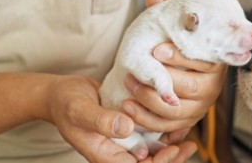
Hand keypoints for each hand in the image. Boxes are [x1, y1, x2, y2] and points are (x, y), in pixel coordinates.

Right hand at [45, 74, 195, 162]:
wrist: (62, 94)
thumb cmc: (67, 103)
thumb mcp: (79, 110)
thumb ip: (100, 120)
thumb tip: (126, 128)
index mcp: (104, 154)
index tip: (171, 150)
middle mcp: (116, 151)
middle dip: (170, 159)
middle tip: (189, 147)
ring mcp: (122, 140)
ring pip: (151, 151)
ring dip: (170, 147)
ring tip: (188, 139)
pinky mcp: (127, 128)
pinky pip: (148, 135)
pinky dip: (163, 132)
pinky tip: (177, 125)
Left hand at [121, 0, 226, 161]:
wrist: (190, 69)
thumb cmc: (184, 48)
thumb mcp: (180, 33)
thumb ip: (167, 17)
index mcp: (215, 64)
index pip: (201, 62)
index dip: (178, 57)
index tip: (156, 50)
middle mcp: (212, 89)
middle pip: (189, 88)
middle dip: (158, 82)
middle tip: (132, 74)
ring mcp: (200, 108)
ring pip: (176, 111)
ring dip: (148, 102)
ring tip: (127, 89)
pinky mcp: (188, 122)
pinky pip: (168, 127)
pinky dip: (148, 120)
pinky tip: (129, 109)